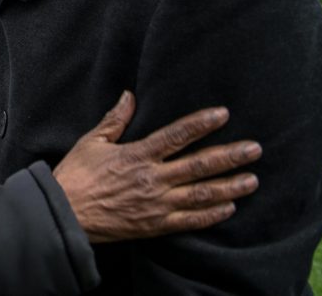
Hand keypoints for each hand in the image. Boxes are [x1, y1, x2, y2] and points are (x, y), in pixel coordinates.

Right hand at [53, 91, 261, 242]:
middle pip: (199, 165)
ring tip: (253, 179)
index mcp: (137, 154)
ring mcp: (157, 204)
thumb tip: (129, 95)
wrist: (66, 214)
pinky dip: (212, 215)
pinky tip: (230, 207)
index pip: (176, 135)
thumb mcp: (92, 141)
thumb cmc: (76, 175)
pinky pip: (190, 221)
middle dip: (230, 156)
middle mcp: (152, 179)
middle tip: (255, 149)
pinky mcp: (155, 225)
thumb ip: (115, 119)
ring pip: (201, 194)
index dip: (201, 124)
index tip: (223, 114)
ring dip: (230, 186)